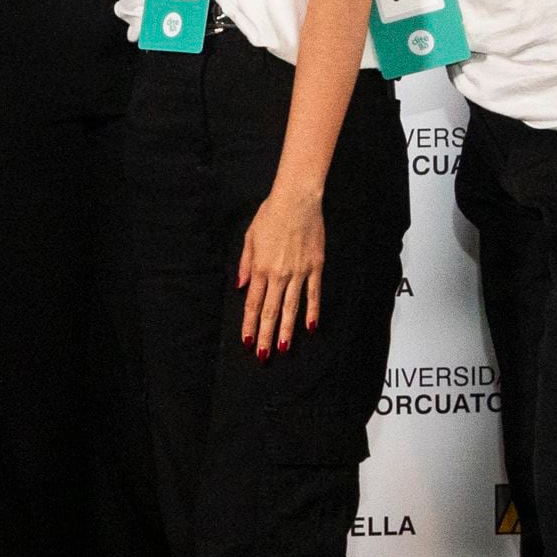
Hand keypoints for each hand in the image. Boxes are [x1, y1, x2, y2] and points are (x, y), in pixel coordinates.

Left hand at [237, 184, 326, 357]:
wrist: (297, 200)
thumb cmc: (270, 215)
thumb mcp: (249, 237)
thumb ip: (245, 264)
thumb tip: (241, 287)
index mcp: (260, 268)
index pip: (253, 304)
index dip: (250, 325)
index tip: (248, 342)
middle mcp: (278, 275)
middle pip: (270, 311)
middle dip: (266, 335)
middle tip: (263, 356)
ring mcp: (298, 273)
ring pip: (291, 308)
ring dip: (286, 330)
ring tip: (283, 349)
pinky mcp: (315, 267)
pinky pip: (313, 294)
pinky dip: (312, 312)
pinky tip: (310, 327)